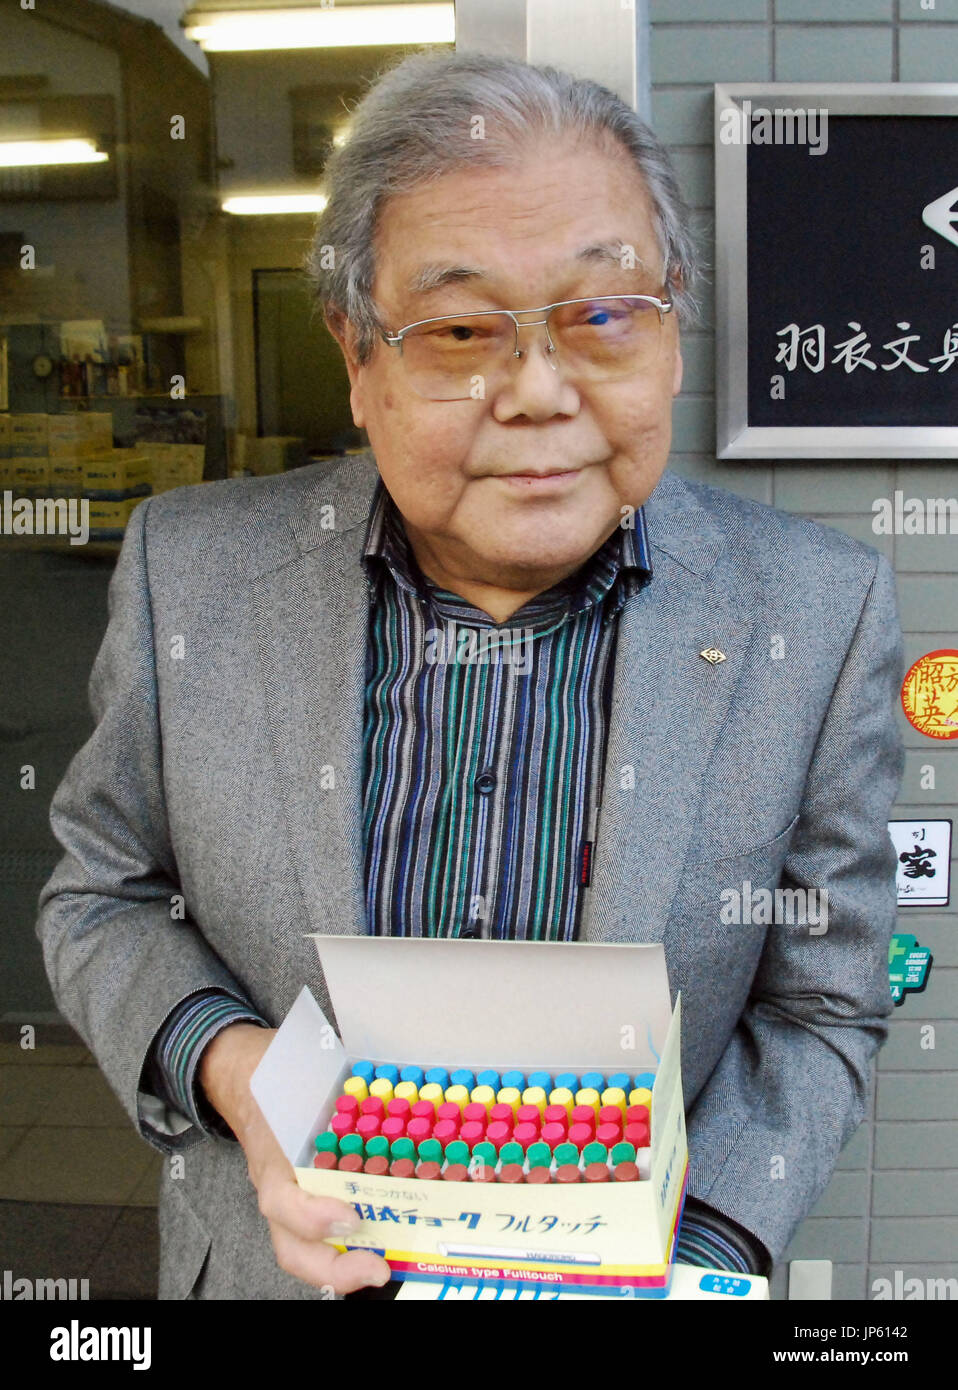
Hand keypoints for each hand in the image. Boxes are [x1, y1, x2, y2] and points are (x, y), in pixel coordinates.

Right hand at [199, 1023, 391, 1295]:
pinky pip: (324, 1235)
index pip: (281, 1201)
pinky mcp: (306, 1199)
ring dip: (347, 1266)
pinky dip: (354, 1245)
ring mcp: (290, 1199)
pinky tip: (390, 1240)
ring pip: (306, 1251)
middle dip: (335, 1269)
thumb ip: (333, 1072)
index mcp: (274, 1154)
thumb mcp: (297, 1065)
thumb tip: (389, 1072)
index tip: (351, 1218)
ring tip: (390, 1265)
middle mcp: (279, 1187)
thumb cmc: (275, 1073)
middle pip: (293, 1248)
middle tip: (380, 1268)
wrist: (241, 1076)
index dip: (314, 1218)